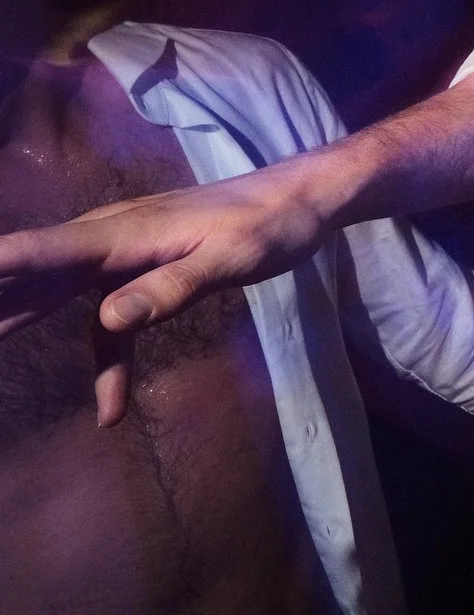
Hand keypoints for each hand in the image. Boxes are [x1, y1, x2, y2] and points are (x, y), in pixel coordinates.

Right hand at [0, 160, 336, 424]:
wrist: (302, 200)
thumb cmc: (270, 225)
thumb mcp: (230, 260)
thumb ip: (170, 290)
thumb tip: (108, 318)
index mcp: (118, 236)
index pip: (37, 254)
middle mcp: (103, 244)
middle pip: (24, 276)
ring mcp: (118, 260)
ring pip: (48, 298)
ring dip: (8, 322)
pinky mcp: (139, 278)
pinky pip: (107, 329)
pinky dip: (106, 367)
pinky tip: (110, 414)